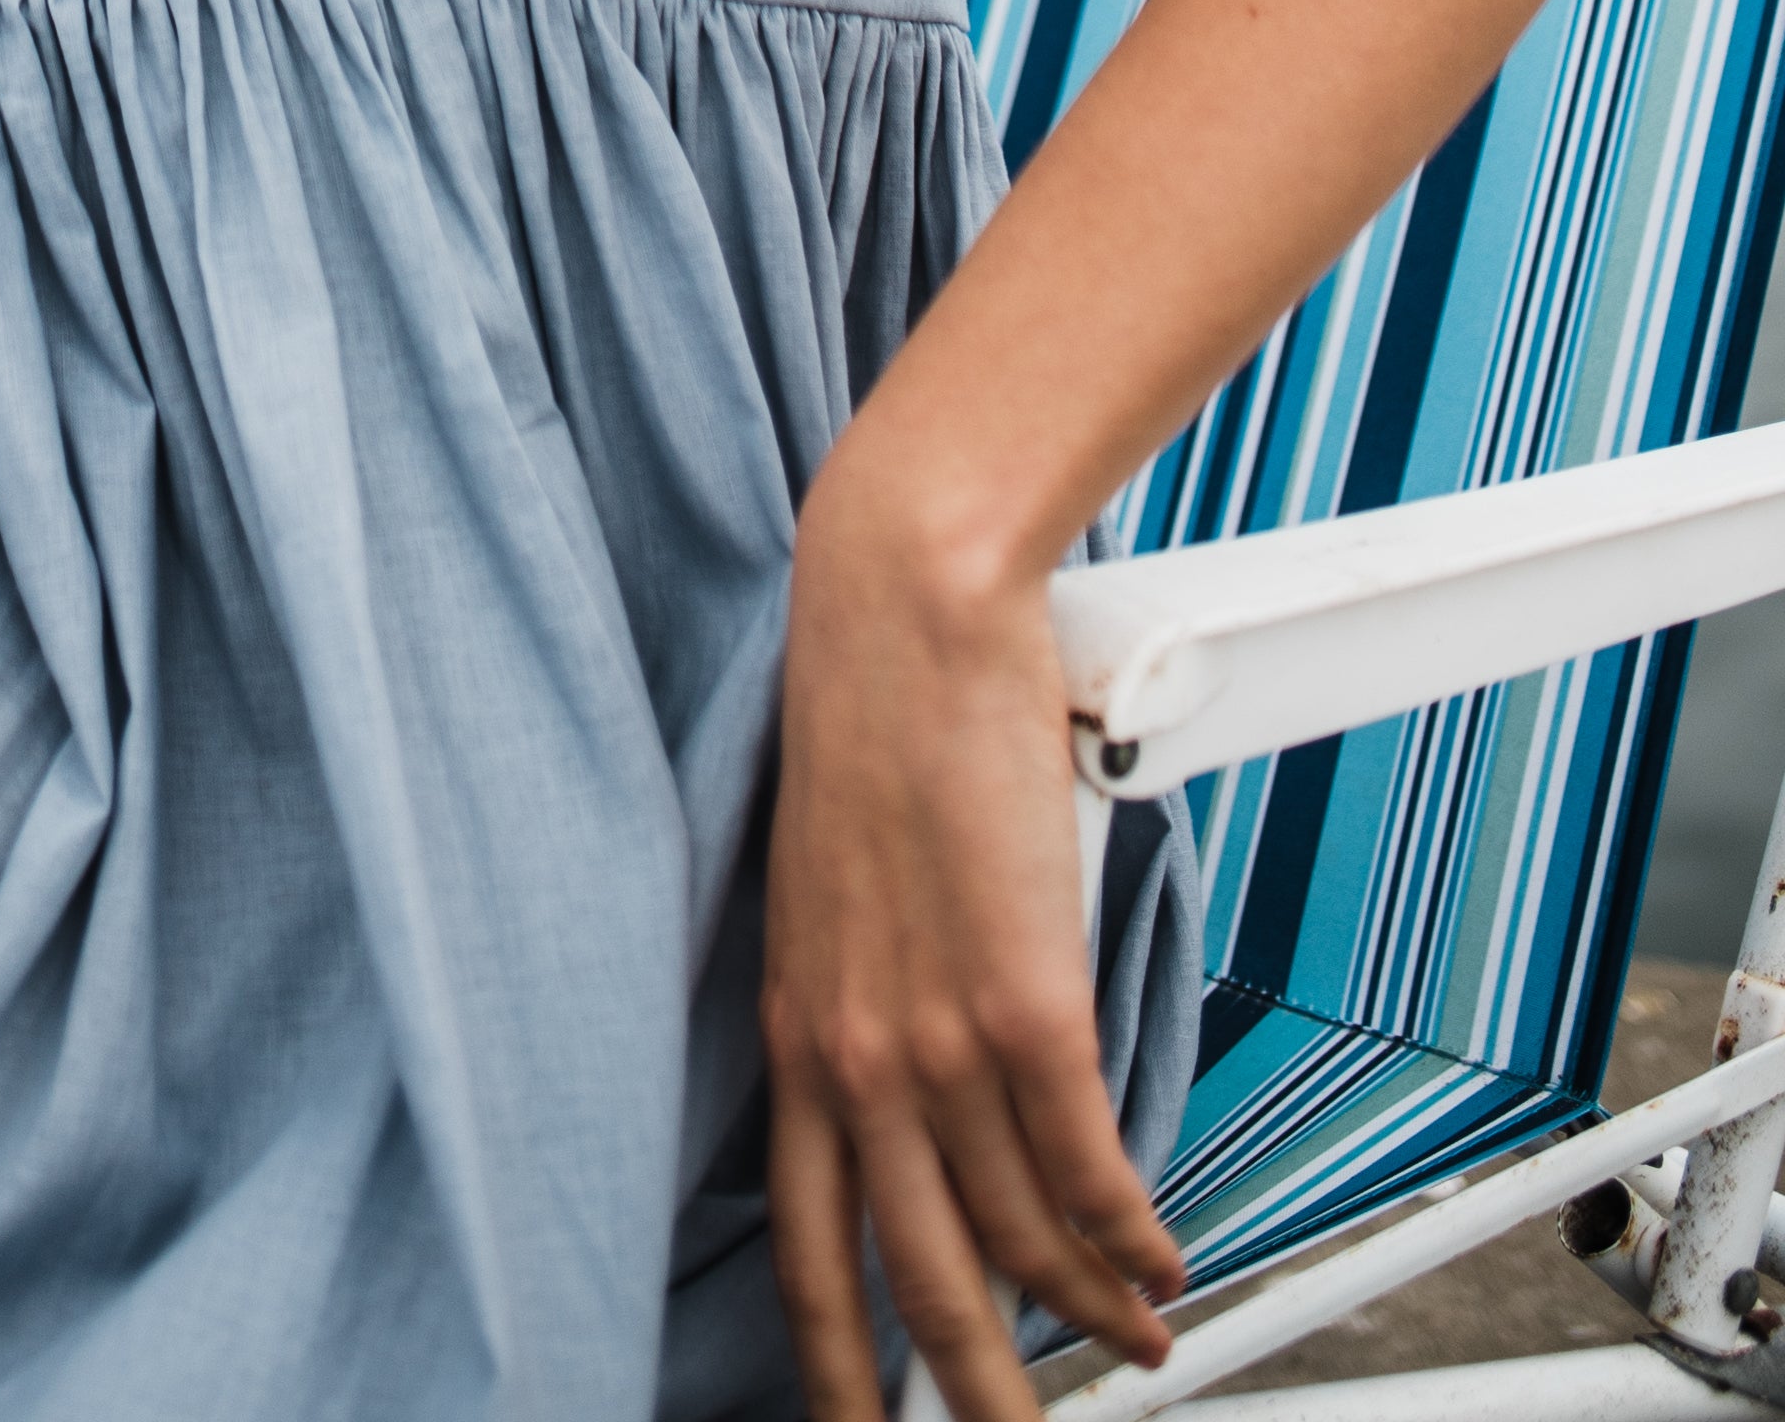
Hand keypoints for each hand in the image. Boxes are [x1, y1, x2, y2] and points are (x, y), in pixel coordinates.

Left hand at [764, 458, 1180, 1415]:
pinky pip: (1090, 1175)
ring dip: (1091, 1318)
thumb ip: (864, 1006)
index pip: (808, 1255)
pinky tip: (1158, 1262)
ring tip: (1134, 1344)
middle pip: (923, 1289)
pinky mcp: (1026, 1005)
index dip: (842, 1371)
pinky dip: (1133, 1239)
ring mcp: (939, 1040)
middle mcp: (855, 1060)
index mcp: (796, 1038)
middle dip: (979, 1401)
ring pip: (1021, 1249)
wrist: (901, 611)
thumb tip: (920, 1098)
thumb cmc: (873, 729)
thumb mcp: (831, 900)